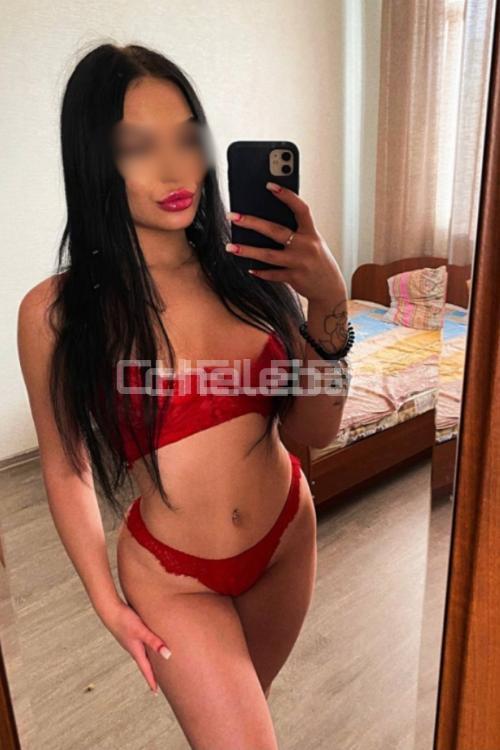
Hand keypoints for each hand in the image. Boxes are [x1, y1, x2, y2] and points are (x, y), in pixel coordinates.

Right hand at [101, 598, 171, 693]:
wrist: (109, 609)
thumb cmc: (125, 620)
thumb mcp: (141, 631)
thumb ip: (154, 642)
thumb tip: (167, 655)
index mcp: (136, 650)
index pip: (146, 669)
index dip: (151, 680)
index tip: (155, 692)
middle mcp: (133, 648)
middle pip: (144, 664)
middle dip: (151, 673)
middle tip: (157, 684)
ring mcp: (130, 641)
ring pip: (142, 654)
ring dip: (148, 662)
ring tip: (154, 666)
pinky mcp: (129, 633)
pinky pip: (140, 646)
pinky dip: (145, 650)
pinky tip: (147, 645)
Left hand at [225, 181, 346, 302]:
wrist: (330, 289)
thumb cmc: (317, 260)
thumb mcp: (312, 243)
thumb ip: (295, 233)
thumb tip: (264, 223)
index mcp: (312, 233)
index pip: (300, 209)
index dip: (286, 196)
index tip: (269, 185)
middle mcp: (306, 246)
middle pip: (276, 231)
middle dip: (252, 222)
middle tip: (233, 216)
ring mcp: (300, 263)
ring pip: (269, 255)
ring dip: (248, 250)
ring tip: (230, 247)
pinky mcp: (294, 278)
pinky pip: (272, 274)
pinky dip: (260, 272)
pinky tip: (249, 268)